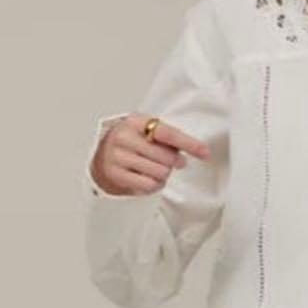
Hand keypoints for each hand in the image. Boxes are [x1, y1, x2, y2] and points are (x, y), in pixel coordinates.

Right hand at [91, 113, 210, 195]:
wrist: (103, 156)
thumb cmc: (132, 142)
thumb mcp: (147, 131)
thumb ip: (168, 136)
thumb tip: (197, 149)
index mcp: (135, 121)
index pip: (168, 133)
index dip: (189, 144)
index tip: (205, 152)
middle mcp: (124, 137)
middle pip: (167, 157)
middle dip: (174, 162)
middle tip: (172, 161)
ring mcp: (118, 157)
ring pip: (160, 173)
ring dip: (164, 173)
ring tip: (155, 167)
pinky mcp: (116, 175)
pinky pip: (149, 185)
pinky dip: (154, 184)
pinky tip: (147, 176)